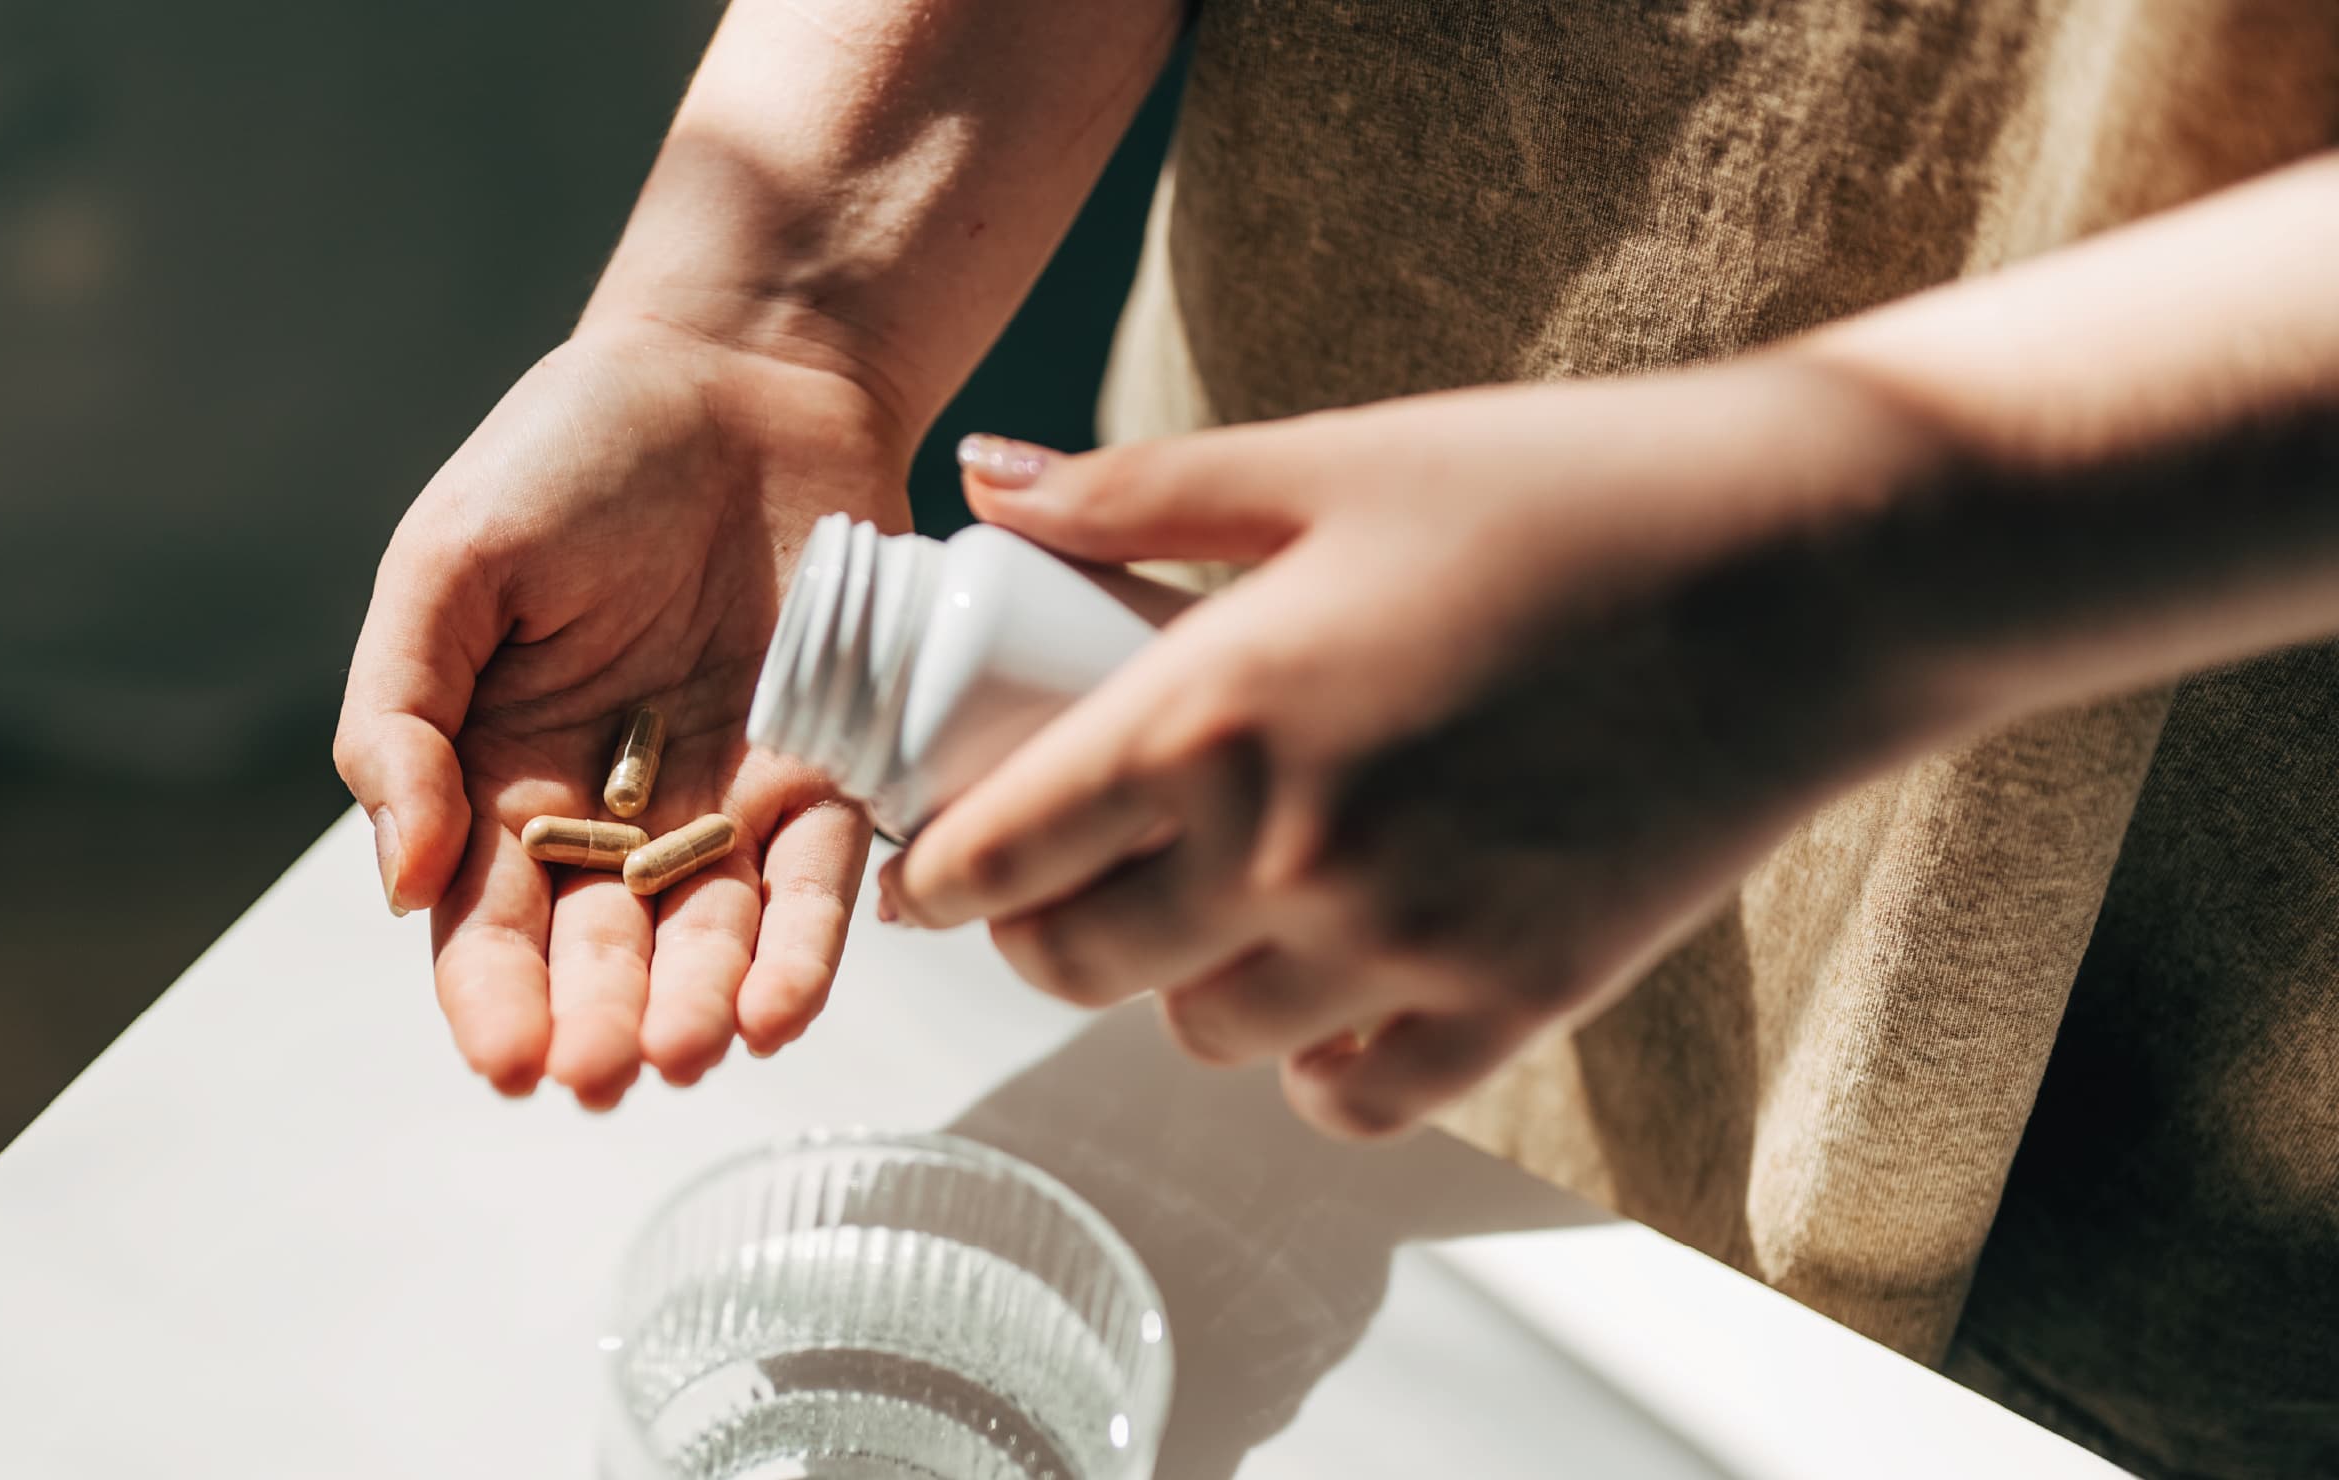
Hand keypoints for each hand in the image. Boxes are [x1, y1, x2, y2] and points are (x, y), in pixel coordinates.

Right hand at [336, 323, 910, 1106]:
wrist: (739, 364)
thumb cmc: (568, 453)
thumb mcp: (446, 564)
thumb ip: (400, 718)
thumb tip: (401, 880)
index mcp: (502, 777)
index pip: (488, 923)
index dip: (493, 998)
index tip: (506, 1062)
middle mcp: (616, 814)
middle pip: (604, 951)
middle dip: (603, 1022)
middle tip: (604, 1076)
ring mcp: (729, 800)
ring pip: (715, 936)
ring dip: (705, 1004)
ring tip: (696, 1052)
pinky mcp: (834, 770)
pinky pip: (824, 879)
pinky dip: (807, 947)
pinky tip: (785, 1009)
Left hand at [883, 364, 1950, 1136]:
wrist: (1805, 571)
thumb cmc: (1563, 493)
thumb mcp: (1330, 461)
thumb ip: (1134, 493)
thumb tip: (982, 482)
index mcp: (1214, 711)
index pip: (1003, 849)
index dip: (940, 874)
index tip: (931, 872)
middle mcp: (1287, 853)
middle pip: (1079, 965)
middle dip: (1040, 933)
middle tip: (1058, 885)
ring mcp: (1401, 946)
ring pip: (1203, 1034)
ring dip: (1179, 983)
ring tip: (1210, 907)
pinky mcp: (1514, 1004)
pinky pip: (1348, 1095)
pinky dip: (1315, 1058)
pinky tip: (1329, 982)